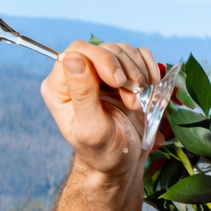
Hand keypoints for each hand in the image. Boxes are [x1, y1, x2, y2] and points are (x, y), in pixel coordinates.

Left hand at [40, 40, 159, 178]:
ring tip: (139, 102)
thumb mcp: (92, 129)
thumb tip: (73, 59)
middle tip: (133, 98)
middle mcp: (78, 76)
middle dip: (124, 70)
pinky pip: (138, 55)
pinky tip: (150, 87)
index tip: (120, 82)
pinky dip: (149, 68)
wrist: (124, 161)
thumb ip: (83, 95)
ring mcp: (101, 73)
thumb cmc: (104, 152)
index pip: (77, 52)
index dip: (102, 59)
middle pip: (102, 49)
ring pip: (122, 50)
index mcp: (60, 88)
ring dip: (137, 73)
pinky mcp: (122, 73)